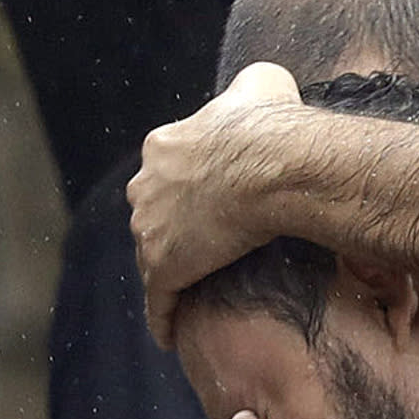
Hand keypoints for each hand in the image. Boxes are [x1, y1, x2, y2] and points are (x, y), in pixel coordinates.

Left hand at [133, 60, 303, 342]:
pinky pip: (159, 302)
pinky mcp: (163, 268)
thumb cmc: (271, 125)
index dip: (190, 189)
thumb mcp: (263, 83)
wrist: (271, 167)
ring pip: (153, 258)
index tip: (210, 203)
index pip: (169, 172)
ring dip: (168, 274)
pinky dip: (163, 319)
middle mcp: (146, 187)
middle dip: (171, 230)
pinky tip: (169, 335)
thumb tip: (263, 88)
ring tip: (190, 293)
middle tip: (202, 250)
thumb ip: (253, 86)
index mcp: (165, 146)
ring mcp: (150, 230)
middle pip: (154, 214)